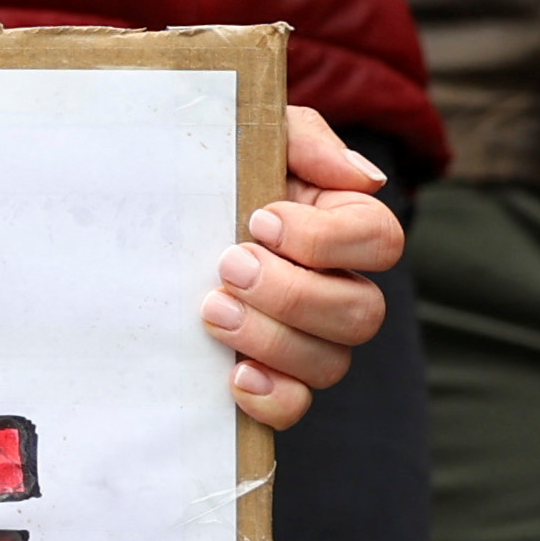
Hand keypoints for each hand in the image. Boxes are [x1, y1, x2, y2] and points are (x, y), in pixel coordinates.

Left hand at [208, 107, 397, 430]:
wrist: (159, 205)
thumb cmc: (222, 164)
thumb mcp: (260, 133)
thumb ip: (307, 141)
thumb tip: (365, 178)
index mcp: (347, 226)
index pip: (380, 241)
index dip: (325, 239)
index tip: (260, 219)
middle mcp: (342, 288)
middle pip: (362, 313)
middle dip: (292, 293)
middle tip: (228, 265)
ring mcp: (312, 339)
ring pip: (330, 363)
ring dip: (271, 339)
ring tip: (211, 308)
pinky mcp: (273, 375)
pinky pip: (295, 407)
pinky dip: (271, 397)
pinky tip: (234, 373)